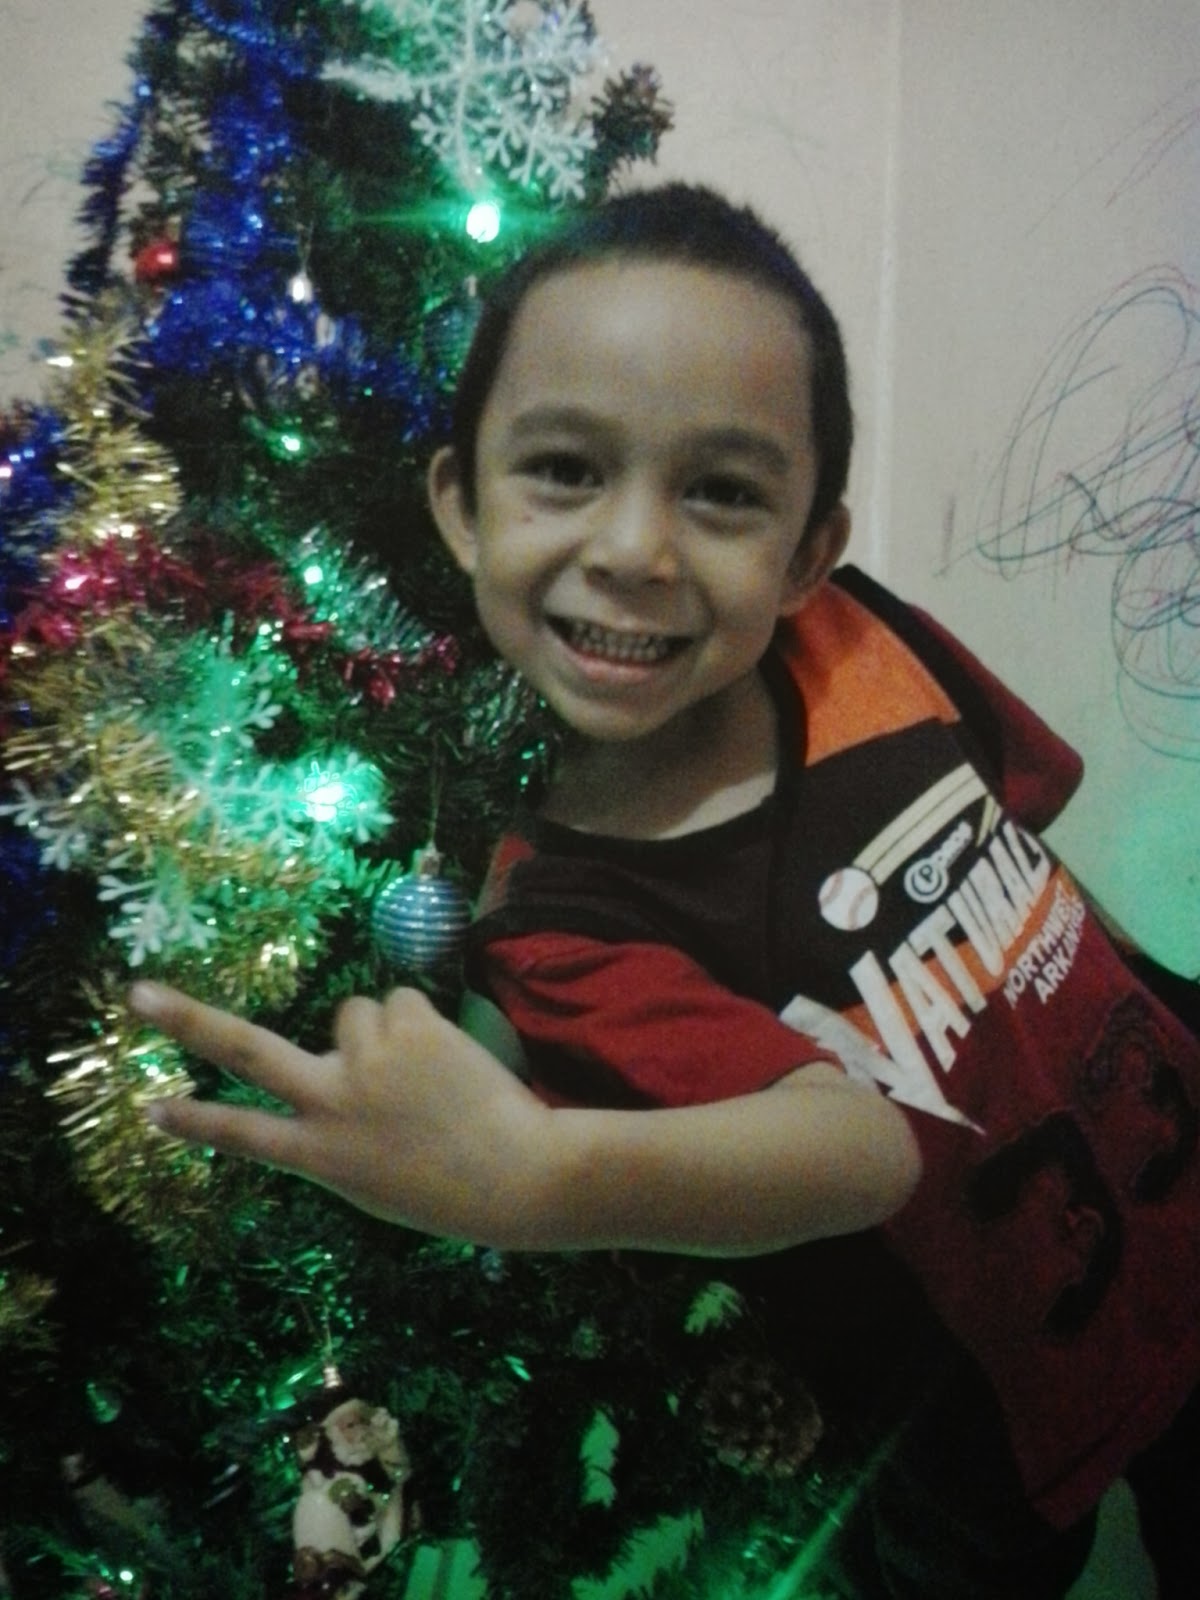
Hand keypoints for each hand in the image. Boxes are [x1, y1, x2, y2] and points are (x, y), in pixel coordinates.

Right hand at [130, 982, 551, 1241]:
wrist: (519, 1175)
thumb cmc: (446, 1185)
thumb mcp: (369, 1178)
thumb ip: (334, 1130)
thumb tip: (324, 1065)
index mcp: (319, 1154)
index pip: (241, 1133)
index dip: (193, 1119)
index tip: (148, 1105)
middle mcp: (332, 1100)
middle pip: (245, 1050)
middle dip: (185, 1020)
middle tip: (137, 994)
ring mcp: (367, 1058)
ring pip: (354, 1013)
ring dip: (382, 1032)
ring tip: (425, 1074)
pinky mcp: (409, 1023)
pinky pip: (400, 1001)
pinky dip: (420, 1022)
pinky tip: (447, 1057)